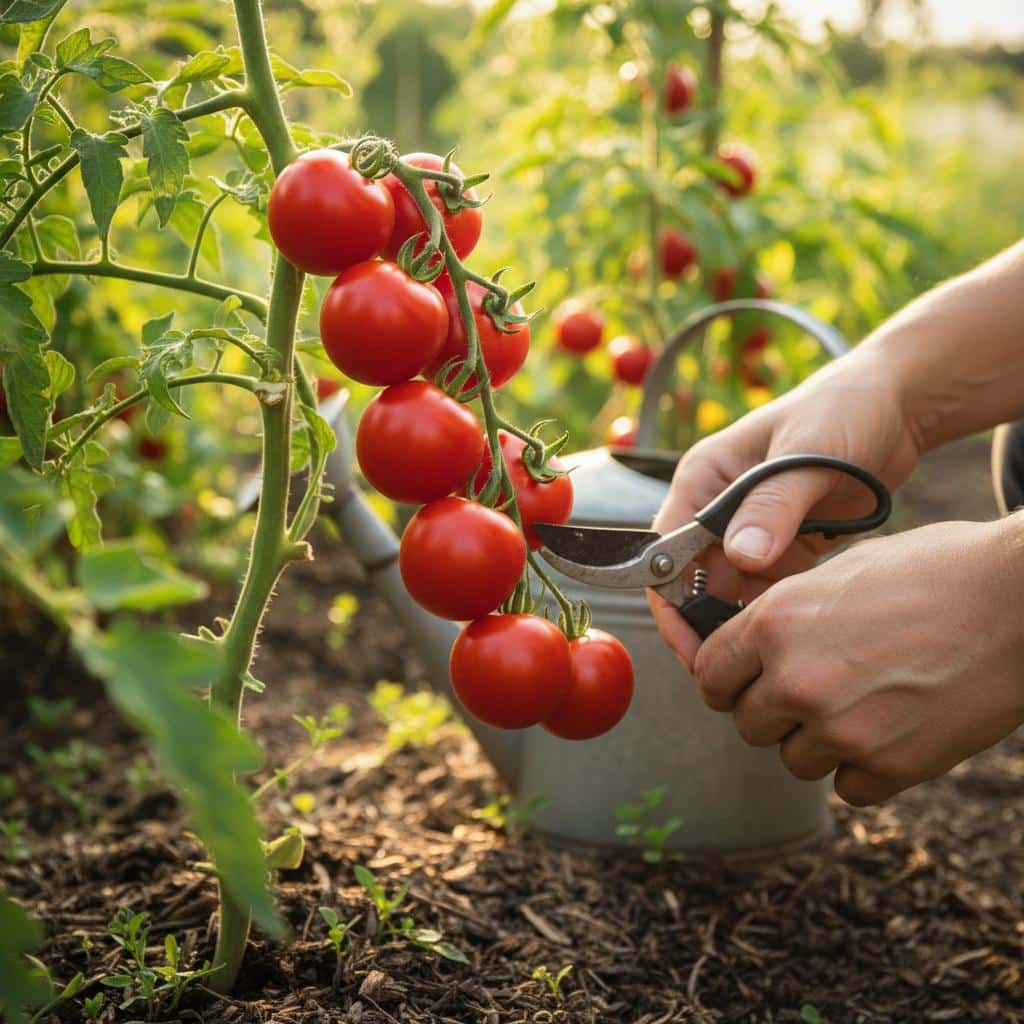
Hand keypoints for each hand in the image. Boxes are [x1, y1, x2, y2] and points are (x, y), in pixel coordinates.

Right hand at [650, 347, 921, 666]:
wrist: (896, 404)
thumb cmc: (844, 409)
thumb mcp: (808, 453)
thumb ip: (774, 505)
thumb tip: (741, 558)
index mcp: (704, 478)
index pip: (663, 550)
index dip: (670, 602)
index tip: (694, 647)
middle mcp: (716, 506)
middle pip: (691, 580)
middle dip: (706, 623)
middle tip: (734, 670)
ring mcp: (748, 528)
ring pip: (728, 592)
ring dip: (742, 623)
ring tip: (769, 659)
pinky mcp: (780, 544)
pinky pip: (765, 590)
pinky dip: (774, 613)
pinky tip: (795, 635)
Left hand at [692, 517, 1023, 804]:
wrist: (1019, 598)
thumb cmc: (936, 570)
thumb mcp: (840, 574)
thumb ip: (787, 616)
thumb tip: (757, 649)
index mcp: (775, 622)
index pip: (710, 675)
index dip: (725, 682)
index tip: (741, 685)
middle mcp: (796, 678)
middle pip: (747, 724)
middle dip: (773, 712)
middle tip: (813, 692)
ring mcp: (842, 728)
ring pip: (794, 760)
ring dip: (818, 741)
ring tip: (864, 705)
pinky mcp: (891, 766)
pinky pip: (848, 788)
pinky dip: (865, 768)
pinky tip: (893, 731)